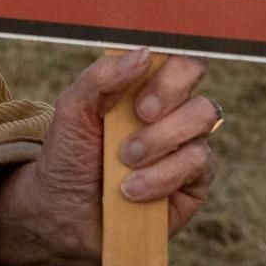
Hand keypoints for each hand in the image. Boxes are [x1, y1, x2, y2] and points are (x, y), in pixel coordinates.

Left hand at [0, 48, 217, 265]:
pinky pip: (199, 163)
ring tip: (124, 161)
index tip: (139, 86)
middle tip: (139, 116)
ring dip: (159, 139)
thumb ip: (102, 77)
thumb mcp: (72, 110)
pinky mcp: (194, 183)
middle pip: (196, 78)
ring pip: (203, 119)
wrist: (62, 212)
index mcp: (146, 88)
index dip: (170, 69)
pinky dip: (162, 175)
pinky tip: (133, 190)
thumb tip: (144, 53)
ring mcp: (187, 146)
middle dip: (166, 97)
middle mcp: (173, 114)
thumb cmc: (69, 155)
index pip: (179, 60)